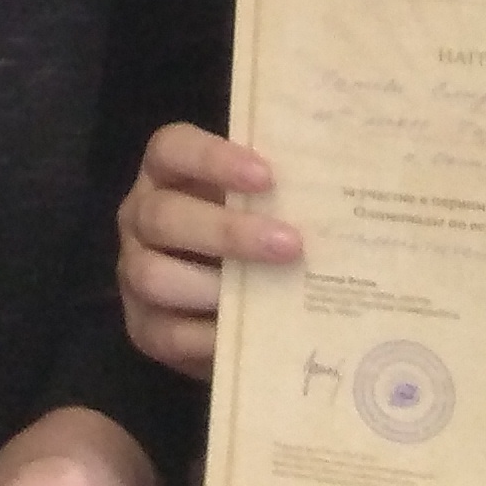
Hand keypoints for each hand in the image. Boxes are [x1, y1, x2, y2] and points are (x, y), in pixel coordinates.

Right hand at [116, 125, 301, 380]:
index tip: (267, 176)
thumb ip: (289, 190)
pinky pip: (167, 332)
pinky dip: (211, 335)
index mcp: (167, 174)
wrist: (232, 311)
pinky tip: (253, 333)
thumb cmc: (258, 238)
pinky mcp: (144, 327)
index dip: (213, 159)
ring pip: (153, 274)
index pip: (172, 149)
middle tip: (291, 244)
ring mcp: (135, 273)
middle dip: (227, 231)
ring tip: (271, 294)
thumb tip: (351, 180)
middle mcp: (141, 218)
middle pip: (163, 215)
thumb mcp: (266, 205)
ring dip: (215, 285)